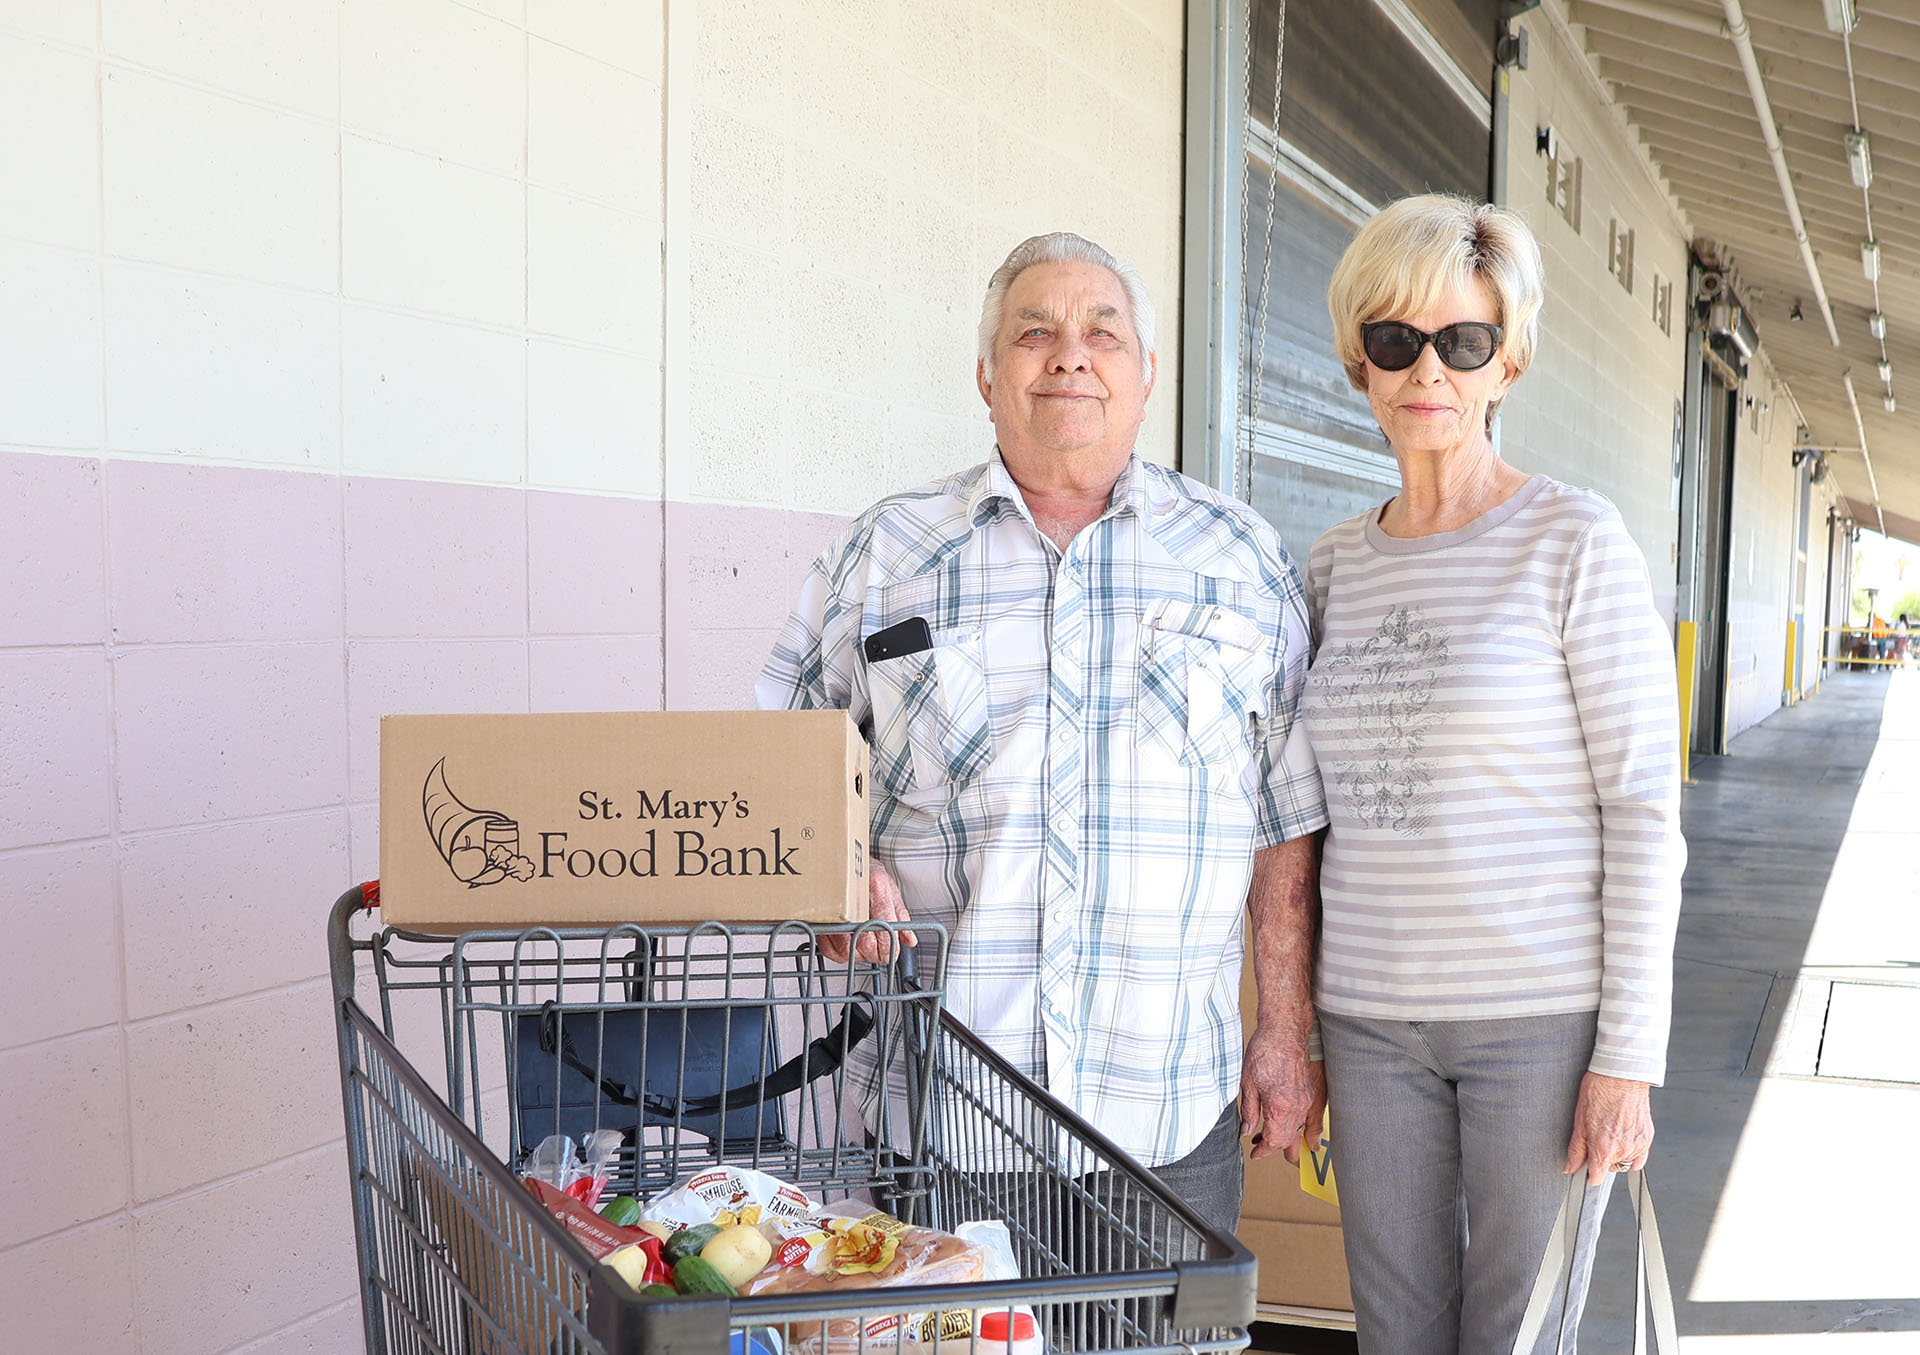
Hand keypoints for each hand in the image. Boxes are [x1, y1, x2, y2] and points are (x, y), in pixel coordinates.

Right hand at [817, 858, 917, 964]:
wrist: (844, 859)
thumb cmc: (868, 876)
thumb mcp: (891, 891)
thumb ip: (901, 917)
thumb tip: (909, 940)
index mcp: (877, 888)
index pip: (885, 930)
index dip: (889, 948)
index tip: (891, 952)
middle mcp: (854, 898)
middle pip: (865, 944)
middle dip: (874, 954)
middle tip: (876, 950)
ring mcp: (834, 908)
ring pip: (846, 950)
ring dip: (857, 954)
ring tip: (862, 944)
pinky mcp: (820, 918)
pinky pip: (829, 949)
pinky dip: (839, 953)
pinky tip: (847, 943)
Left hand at [1241, 1023, 1323, 1165]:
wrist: (1285, 1032)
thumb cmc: (1265, 1052)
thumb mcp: (1248, 1083)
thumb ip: (1249, 1111)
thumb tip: (1248, 1131)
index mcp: (1280, 1108)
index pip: (1274, 1141)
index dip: (1263, 1151)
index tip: (1255, 1153)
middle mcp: (1298, 1108)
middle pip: (1289, 1140)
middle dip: (1276, 1148)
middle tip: (1261, 1149)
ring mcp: (1308, 1101)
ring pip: (1300, 1131)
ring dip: (1288, 1139)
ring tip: (1272, 1139)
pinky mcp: (1312, 1094)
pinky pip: (1309, 1120)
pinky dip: (1302, 1129)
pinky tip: (1296, 1131)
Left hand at [1564, 1072, 1653, 1184]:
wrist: (1622, 1075)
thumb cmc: (1598, 1092)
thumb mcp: (1579, 1121)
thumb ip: (1576, 1150)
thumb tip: (1569, 1167)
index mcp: (1603, 1148)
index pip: (1596, 1178)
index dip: (1588, 1174)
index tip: (1585, 1169)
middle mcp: (1623, 1150)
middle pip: (1609, 1168)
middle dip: (1601, 1158)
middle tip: (1596, 1137)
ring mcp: (1638, 1145)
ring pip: (1624, 1162)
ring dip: (1616, 1154)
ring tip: (1610, 1132)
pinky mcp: (1648, 1138)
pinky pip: (1639, 1156)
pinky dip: (1631, 1152)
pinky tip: (1623, 1136)